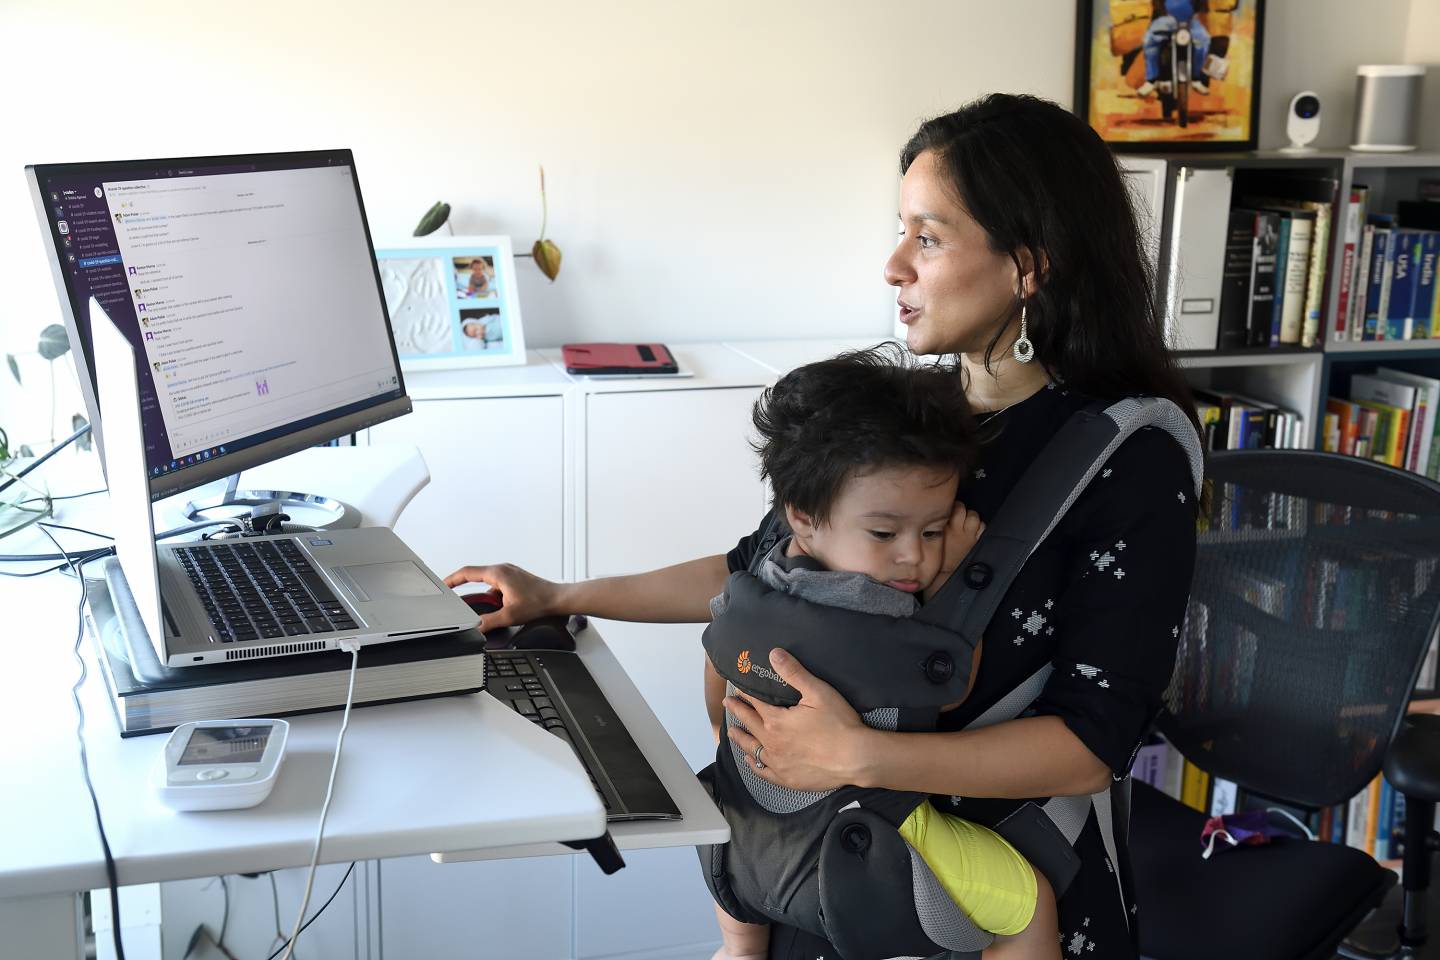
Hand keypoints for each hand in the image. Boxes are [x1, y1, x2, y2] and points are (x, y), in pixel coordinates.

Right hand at [442, 562, 562, 629]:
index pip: (466, 572)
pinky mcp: (515, 579)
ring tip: (492, 610)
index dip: (451, 579)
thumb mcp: (509, 616)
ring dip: (484, 596)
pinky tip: (501, 609)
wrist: (558, 599)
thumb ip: (489, 622)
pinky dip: (494, 597)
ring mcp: (510, 573)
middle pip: (475, 577)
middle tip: (458, 600)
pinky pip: (498, 586)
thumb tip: (476, 627)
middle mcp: (502, 569)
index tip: (442, 585)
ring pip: (488, 583)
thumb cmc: (539, 602)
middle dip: (467, 591)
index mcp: (497, 573)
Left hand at [723, 649, 870, 791]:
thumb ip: (794, 673)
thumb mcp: (818, 692)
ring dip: (740, 738)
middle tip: (728, 703)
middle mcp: (772, 743)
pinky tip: (750, 761)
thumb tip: (774, 654)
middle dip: (737, 711)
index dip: (744, 693)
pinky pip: (764, 772)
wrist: (856, 758)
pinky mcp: (788, 779)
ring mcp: (778, 763)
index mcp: (776, 721)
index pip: (754, 703)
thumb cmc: (839, 724)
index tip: (736, 688)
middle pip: (749, 724)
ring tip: (731, 731)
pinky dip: (754, 765)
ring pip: (752, 749)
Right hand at [935, 501, 984, 588]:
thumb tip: (941, 513)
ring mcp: (968, 536)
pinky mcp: (977, 542)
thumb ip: (936, 526)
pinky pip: (983, 527)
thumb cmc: (938, 557)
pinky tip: (975, 532)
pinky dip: (980, 528)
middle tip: (958, 517)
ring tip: (967, 524)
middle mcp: (956, 529)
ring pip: (974, 516)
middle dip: (961, 510)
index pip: (948, 508)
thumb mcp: (932, 539)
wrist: (946, 575)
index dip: (950, 507)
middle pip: (962, 508)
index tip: (949, 510)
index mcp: (943, 528)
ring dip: (971, 518)